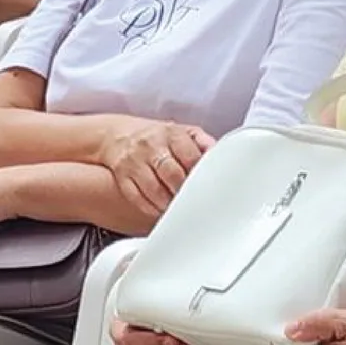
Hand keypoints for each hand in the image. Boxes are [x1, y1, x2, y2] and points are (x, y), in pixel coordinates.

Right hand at [97, 119, 215, 216]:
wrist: (121, 137)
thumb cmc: (161, 138)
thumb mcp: (185, 133)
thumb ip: (204, 144)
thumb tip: (224, 157)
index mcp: (172, 134)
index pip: (190, 156)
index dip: (200, 175)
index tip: (209, 188)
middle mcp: (151, 147)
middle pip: (172, 174)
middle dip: (186, 192)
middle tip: (198, 203)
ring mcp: (134, 163)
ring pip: (154, 190)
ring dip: (170, 204)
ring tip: (183, 211)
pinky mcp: (123, 178)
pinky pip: (138, 198)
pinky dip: (153, 209)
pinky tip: (164, 212)